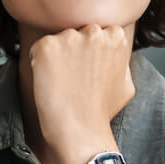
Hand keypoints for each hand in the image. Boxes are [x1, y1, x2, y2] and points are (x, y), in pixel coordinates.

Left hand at [29, 24, 134, 163]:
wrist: (80, 131)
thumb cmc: (102, 112)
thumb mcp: (126, 83)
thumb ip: (121, 61)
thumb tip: (115, 53)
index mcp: (115, 36)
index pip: (97, 31)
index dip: (89, 52)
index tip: (87, 71)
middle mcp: (94, 32)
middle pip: (76, 32)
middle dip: (73, 50)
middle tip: (73, 78)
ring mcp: (70, 38)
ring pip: (58, 40)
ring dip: (56, 56)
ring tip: (62, 83)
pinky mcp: (47, 47)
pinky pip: (37, 48)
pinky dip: (38, 63)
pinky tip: (49, 82)